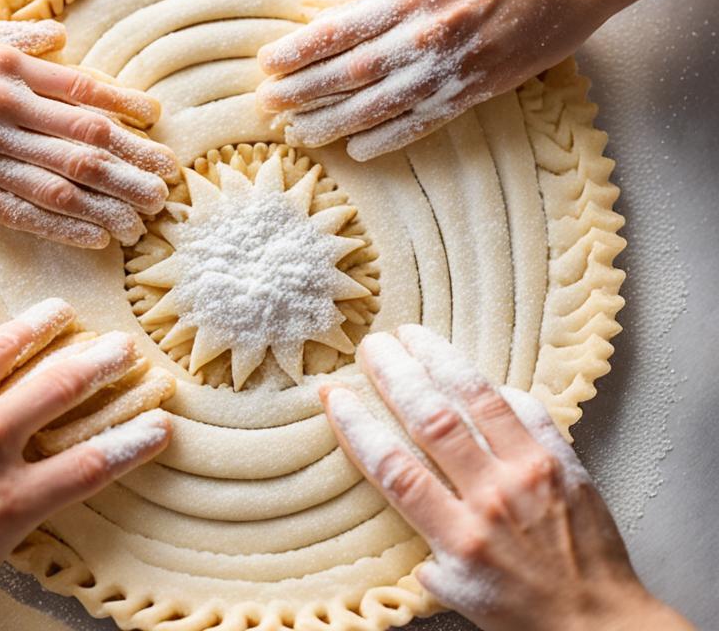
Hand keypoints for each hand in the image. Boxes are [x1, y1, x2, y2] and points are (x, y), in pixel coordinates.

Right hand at [0, 0, 178, 246]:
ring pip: (57, 182)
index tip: (161, 131)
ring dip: (106, 205)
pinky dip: (58, 224)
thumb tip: (61, 38)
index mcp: (14, 68)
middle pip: (84, 144)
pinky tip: (92, 238)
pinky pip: (14, 207)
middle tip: (165, 193)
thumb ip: (21, 37)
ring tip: (141, 224)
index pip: (87, 95)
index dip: (129, 114)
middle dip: (131, 170)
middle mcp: (5, 107)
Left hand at [256, 0, 608, 160]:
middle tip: (267, 106)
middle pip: (348, 72)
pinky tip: (358, 151)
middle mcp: (423, 32)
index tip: (267, 65)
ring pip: (378, 104)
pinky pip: (422, 122)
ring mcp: (449, 66)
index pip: (339, 28)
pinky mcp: (474, 90)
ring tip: (301, 134)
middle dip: (302, 91)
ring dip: (333, 122)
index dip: (298, 51)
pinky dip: (388, 139)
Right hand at [320, 325, 691, 630]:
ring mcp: (531, 473)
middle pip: (432, 421)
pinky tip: (474, 373)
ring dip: (440, 361)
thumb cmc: (525, 613)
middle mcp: (492, 497)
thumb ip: (426, 556)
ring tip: (413, 334)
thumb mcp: (459, 596)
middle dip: (396, 376)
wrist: (599, 621)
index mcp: (459, 535)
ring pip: (478, 401)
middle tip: (372, 346)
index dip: (359, 427)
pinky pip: (528, 410)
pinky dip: (498, 388)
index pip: (395, 469)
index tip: (336, 396)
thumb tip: (405, 517)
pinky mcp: (564, 460)